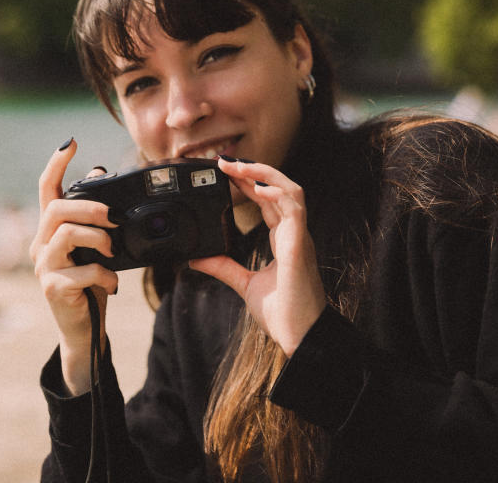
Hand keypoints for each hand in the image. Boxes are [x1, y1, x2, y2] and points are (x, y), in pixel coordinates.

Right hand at [30, 138, 118, 393]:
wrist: (85, 328)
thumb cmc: (91, 285)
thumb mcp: (96, 247)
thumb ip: (93, 217)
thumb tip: (99, 173)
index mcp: (50, 231)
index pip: (46, 189)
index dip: (56, 164)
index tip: (70, 143)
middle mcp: (40, 245)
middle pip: (56, 210)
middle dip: (89, 208)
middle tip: (114, 217)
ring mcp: (43, 267)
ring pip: (66, 234)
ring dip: (97, 238)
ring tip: (112, 250)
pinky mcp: (53, 288)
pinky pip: (82, 270)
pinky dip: (104, 275)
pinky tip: (113, 283)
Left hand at [191, 157, 325, 356]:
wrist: (299, 335)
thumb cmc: (282, 312)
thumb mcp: (244, 284)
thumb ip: (223, 267)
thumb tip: (197, 259)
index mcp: (284, 239)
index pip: (269, 200)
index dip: (250, 183)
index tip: (226, 171)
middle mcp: (293, 233)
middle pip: (278, 188)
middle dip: (253, 171)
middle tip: (224, 161)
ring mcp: (299, 237)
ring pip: (290, 190)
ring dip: (264, 174)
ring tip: (239, 167)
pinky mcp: (300, 245)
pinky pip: (295, 209)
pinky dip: (278, 194)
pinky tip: (259, 188)